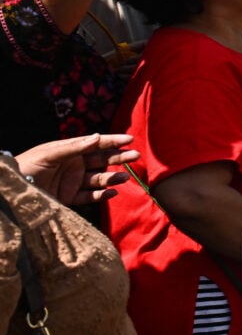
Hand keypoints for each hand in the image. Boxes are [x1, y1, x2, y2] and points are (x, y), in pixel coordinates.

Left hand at [14, 134, 136, 206]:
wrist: (11, 189)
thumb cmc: (27, 165)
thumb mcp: (50, 153)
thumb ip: (75, 147)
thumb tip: (98, 137)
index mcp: (70, 150)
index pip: (96, 144)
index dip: (113, 141)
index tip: (129, 139)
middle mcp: (74, 165)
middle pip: (101, 160)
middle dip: (119, 158)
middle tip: (135, 156)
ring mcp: (72, 181)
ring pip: (98, 178)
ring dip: (113, 177)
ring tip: (125, 177)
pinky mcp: (68, 197)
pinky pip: (89, 196)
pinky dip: (101, 195)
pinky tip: (112, 192)